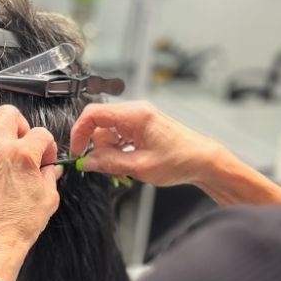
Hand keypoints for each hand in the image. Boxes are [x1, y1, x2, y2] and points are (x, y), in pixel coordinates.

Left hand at [0, 106, 60, 273]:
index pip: (42, 134)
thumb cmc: (21, 223)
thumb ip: (50, 177)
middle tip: (23, 141)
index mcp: (23, 155)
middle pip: (9, 113)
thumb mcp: (49, 198)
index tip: (46, 160)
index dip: (48, 146)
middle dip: (21, 124)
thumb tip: (50, 169)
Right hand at [69, 101, 223, 188]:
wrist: (204, 161)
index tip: (76, 150)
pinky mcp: (142, 129)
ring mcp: (139, 120)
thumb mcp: (140, 166)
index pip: (94, 114)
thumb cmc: (181, 159)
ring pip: (109, 133)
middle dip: (97, 147)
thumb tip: (87, 162)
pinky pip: (120, 137)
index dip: (79, 132)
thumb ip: (109, 163)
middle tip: (103, 166)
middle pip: (100, 125)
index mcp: (135, 114)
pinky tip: (128, 163)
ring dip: (109, 152)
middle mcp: (136, 112)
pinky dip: (118, 151)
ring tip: (124, 167)